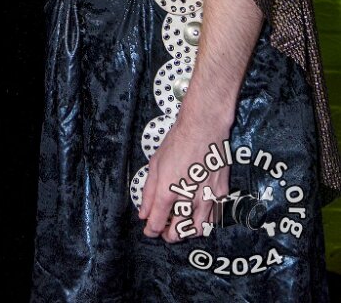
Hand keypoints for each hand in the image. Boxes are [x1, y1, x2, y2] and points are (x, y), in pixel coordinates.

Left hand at [139, 115, 230, 242]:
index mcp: (168, 191)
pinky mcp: (221, 194)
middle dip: (169, 235)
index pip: (157, 223)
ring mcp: (207, 198)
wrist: (204, 128)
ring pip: (197, 230)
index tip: (149, 230)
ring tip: (180, 225)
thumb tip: (143, 213)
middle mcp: (188, 199)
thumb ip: (148, 192)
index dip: (151, 230)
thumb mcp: (155, 164)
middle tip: (164, 230)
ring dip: (186, 232)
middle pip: (178, 233)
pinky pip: (213, 219)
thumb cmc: (177, 142)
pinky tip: (196, 215)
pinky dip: (203, 222)